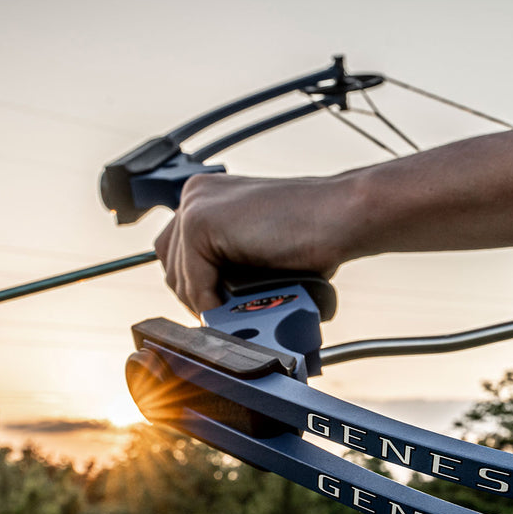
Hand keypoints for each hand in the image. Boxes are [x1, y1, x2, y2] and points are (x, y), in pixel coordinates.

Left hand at [154, 172, 345, 314]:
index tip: (218, 309)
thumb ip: (230, 264)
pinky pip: (194, 284)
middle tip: (227, 317)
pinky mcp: (200, 223)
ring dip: (208, 305)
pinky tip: (242, 309)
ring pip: (180, 279)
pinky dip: (215, 305)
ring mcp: (195, 206)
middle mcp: (195, 195)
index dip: (196, 288)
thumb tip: (214, 303)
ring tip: (240, 315)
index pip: (178, 254)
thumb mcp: (257, 248)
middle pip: (171, 266)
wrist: (341, 216)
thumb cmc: (314, 234)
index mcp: (208, 197)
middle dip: (197, 298)